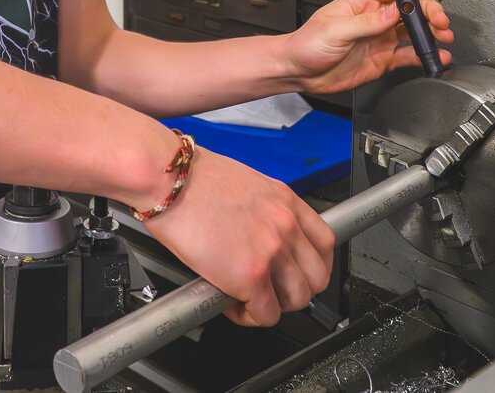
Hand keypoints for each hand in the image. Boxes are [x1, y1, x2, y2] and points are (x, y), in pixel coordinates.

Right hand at [141, 149, 333, 325]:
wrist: (168, 178)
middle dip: (295, 290)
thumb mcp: (246, 185)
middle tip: (272, 290)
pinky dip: (249, 316)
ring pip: (296, 300)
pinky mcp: (250, 275)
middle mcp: (285, 225)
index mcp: (286, 201)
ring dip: (273, 306)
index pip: (325, 244)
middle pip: (316, 278)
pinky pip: (264, 314)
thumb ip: (265, 212)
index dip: (313, 267)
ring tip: (250, 299)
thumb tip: (262, 238)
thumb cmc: (192, 178)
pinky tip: (231, 303)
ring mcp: (271, 251)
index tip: (299, 273)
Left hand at [280, 0, 453, 94]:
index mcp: (361, 2)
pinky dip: (423, 55)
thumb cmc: (306, 44)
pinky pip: (407, 54)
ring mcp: (379, 38)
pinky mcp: (381, 58)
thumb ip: (367, 22)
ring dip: (430, 33)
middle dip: (429, 12)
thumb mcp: (336, 29)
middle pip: (409, 8)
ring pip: (412, 31)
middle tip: (441, 21)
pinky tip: (434, 57)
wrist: (298, 71)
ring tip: (443, 38)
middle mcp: (373, 18)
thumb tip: (393, 11)